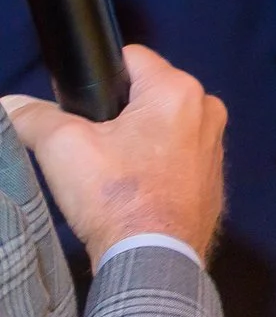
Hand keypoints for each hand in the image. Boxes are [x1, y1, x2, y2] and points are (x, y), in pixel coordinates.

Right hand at [5, 46, 225, 260]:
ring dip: (135, 141)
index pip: (132, 58)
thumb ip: (35, 117)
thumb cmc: (118, 198)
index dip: (99, 75)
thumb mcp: (63, 147)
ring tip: (109, 170)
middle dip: (116, 113)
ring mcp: (214, 145)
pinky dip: (153, 165)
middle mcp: (207, 111)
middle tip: (91, 143)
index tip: (81, 103)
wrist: (155, 258)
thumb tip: (11, 104)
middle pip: (147, 94)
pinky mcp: (212, 176)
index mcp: (179, 90)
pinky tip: (131, 188)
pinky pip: (175, 156)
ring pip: (161, 126)